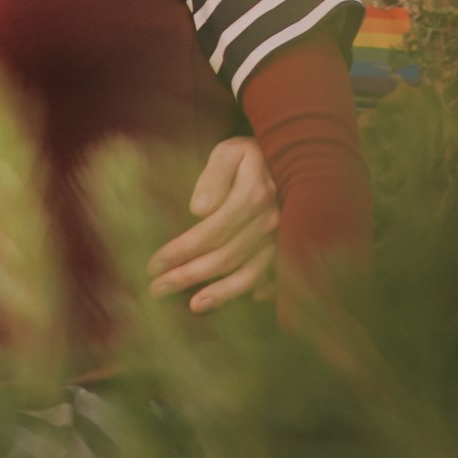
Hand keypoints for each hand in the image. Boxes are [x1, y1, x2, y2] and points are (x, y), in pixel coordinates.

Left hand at [147, 135, 278, 312]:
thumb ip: (213, 175)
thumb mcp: (231, 152)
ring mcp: (285, 238)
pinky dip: (257, 290)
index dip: (178, 252)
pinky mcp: (294, 247)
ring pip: (249, 275)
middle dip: (187, 276)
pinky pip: (275, 277)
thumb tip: (197, 210)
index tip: (153, 265)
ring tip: (193, 306)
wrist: (304, 156)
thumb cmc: (257, 153)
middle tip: (157, 289)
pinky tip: (241, 301)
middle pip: (223, 258)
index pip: (208, 233)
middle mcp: (271, 222)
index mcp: (253, 196)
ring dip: (220, 294)